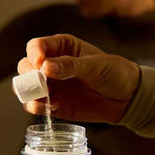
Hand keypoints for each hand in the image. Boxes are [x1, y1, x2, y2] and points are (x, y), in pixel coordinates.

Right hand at [16, 34, 139, 122]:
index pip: (37, 46)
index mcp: (62, 47)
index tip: (40, 63)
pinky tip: (50, 107)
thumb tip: (45, 67)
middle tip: (42, 83)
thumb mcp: (95, 66)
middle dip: (29, 74)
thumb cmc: (115, 73)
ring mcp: (53, 86)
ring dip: (29, 92)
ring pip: (27, 87)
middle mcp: (52, 66)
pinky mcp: (56, 105)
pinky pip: (37, 106)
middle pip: (26, 66)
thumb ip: (71, 66)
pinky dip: (37, 107)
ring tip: (44, 97)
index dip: (35, 54)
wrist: (128, 99)